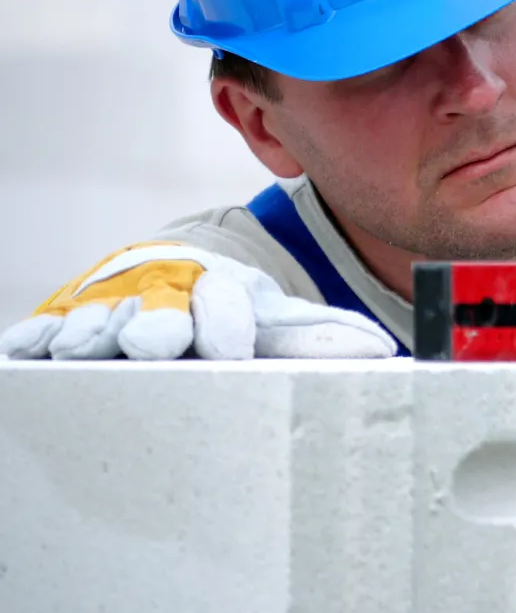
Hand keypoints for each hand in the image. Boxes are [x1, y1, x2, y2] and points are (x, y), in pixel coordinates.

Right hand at [0, 241, 396, 359]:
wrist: (183, 263)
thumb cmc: (229, 302)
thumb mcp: (273, 312)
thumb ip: (318, 335)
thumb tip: (381, 352)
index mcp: (219, 287)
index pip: (222, 302)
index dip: (223, 320)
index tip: (228, 344)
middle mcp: (163, 290)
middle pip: (157, 307)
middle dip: (157, 323)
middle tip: (157, 341)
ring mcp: (114, 301)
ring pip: (101, 316)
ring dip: (95, 330)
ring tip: (84, 344)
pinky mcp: (71, 312)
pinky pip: (51, 322)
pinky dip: (41, 333)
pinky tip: (32, 345)